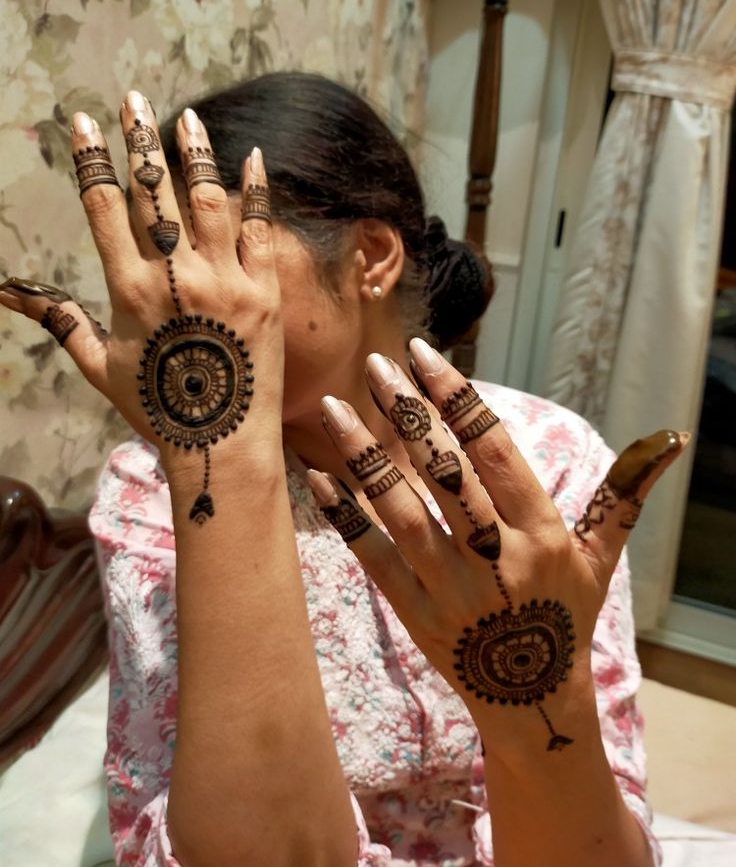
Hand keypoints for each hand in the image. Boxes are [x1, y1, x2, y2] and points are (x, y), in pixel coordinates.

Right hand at [0, 91, 282, 521]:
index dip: (91, 158)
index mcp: (129, 289)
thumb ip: (60, 321)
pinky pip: (260, 229)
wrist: (222, 444)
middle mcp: (176, 275)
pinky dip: (255, 190)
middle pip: (152, 191)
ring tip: (186, 117)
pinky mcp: (266, 290)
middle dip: (138, 139)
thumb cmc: (157, 410)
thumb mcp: (100, 365)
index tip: (82, 120)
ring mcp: (226, 281)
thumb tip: (6, 293)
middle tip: (132, 100)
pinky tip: (252, 157)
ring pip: (207, 200)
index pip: (103, 207)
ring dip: (194, 153)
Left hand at [309, 339, 686, 752]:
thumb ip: (624, 494)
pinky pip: (373, 558)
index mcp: (541, 534)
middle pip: (445, 475)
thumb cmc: (566, 616)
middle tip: (375, 365)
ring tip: (333, 409)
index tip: (426, 356)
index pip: (495, 452)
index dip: (459, 400)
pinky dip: (345, 517)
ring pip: (401, 512)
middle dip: (408, 416)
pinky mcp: (414, 614)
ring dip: (364, 458)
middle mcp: (495, 558)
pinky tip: (317, 477)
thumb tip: (668, 440)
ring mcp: (450, 589)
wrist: (533, 704)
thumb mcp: (600, 557)